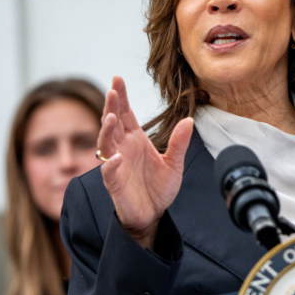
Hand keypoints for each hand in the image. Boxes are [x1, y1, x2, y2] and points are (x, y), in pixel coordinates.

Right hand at [98, 76, 193, 248]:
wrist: (153, 215)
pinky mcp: (115, 184)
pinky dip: (110, 164)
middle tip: (113, 90)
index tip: (118, 79)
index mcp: (135, 140)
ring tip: (111, 118)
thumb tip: (188, 120)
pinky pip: (108, 172)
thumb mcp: (174, 164)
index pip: (126, 113)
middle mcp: (122, 148)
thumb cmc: (159, 188)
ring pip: (105, 143)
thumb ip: (179, 143)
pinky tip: (115, 157)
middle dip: (111, 106)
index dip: (121, 97)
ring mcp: (116, 165)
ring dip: (106, 130)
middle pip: (112, 122)